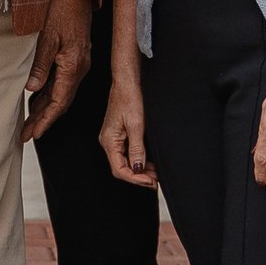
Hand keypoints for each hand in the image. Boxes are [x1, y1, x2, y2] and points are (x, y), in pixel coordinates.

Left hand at [21, 0, 93, 143]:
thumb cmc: (62, 9)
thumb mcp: (47, 37)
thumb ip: (40, 65)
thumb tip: (31, 89)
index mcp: (73, 66)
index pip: (59, 102)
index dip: (46, 120)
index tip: (34, 134)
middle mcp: (78, 68)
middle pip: (60, 102)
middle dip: (43, 120)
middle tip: (27, 135)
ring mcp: (77, 63)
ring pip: (60, 93)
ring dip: (45, 109)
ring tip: (29, 123)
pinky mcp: (73, 57)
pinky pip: (60, 82)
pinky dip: (48, 94)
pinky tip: (36, 99)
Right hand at [100, 66, 155, 188]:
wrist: (127, 82)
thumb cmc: (129, 99)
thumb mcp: (136, 125)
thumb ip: (137, 149)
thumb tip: (138, 169)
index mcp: (109, 141)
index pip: (120, 170)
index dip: (135, 179)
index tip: (151, 182)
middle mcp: (109, 142)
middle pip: (122, 168)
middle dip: (139, 177)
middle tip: (156, 181)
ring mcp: (114, 139)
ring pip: (126, 162)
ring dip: (140, 170)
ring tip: (156, 174)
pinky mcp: (120, 135)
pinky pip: (128, 153)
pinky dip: (139, 160)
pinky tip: (150, 163)